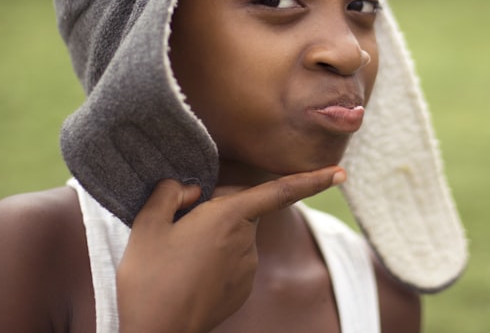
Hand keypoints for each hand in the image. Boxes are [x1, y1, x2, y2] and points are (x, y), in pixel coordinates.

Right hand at [116, 166, 345, 332]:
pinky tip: (188, 274)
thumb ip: (171, 191)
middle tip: (178, 227)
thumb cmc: (148, 278)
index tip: (342, 173)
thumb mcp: (147, 223)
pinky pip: (233, 261)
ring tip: (178, 258)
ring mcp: (247, 268)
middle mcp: (246, 241)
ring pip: (235, 236)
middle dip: (218, 209)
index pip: (281, 191)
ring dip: (214, 237)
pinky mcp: (242, 289)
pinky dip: (215, 260)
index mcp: (228, 216)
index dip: (314, 179)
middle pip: (242, 209)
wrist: (154, 332)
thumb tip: (190, 190)